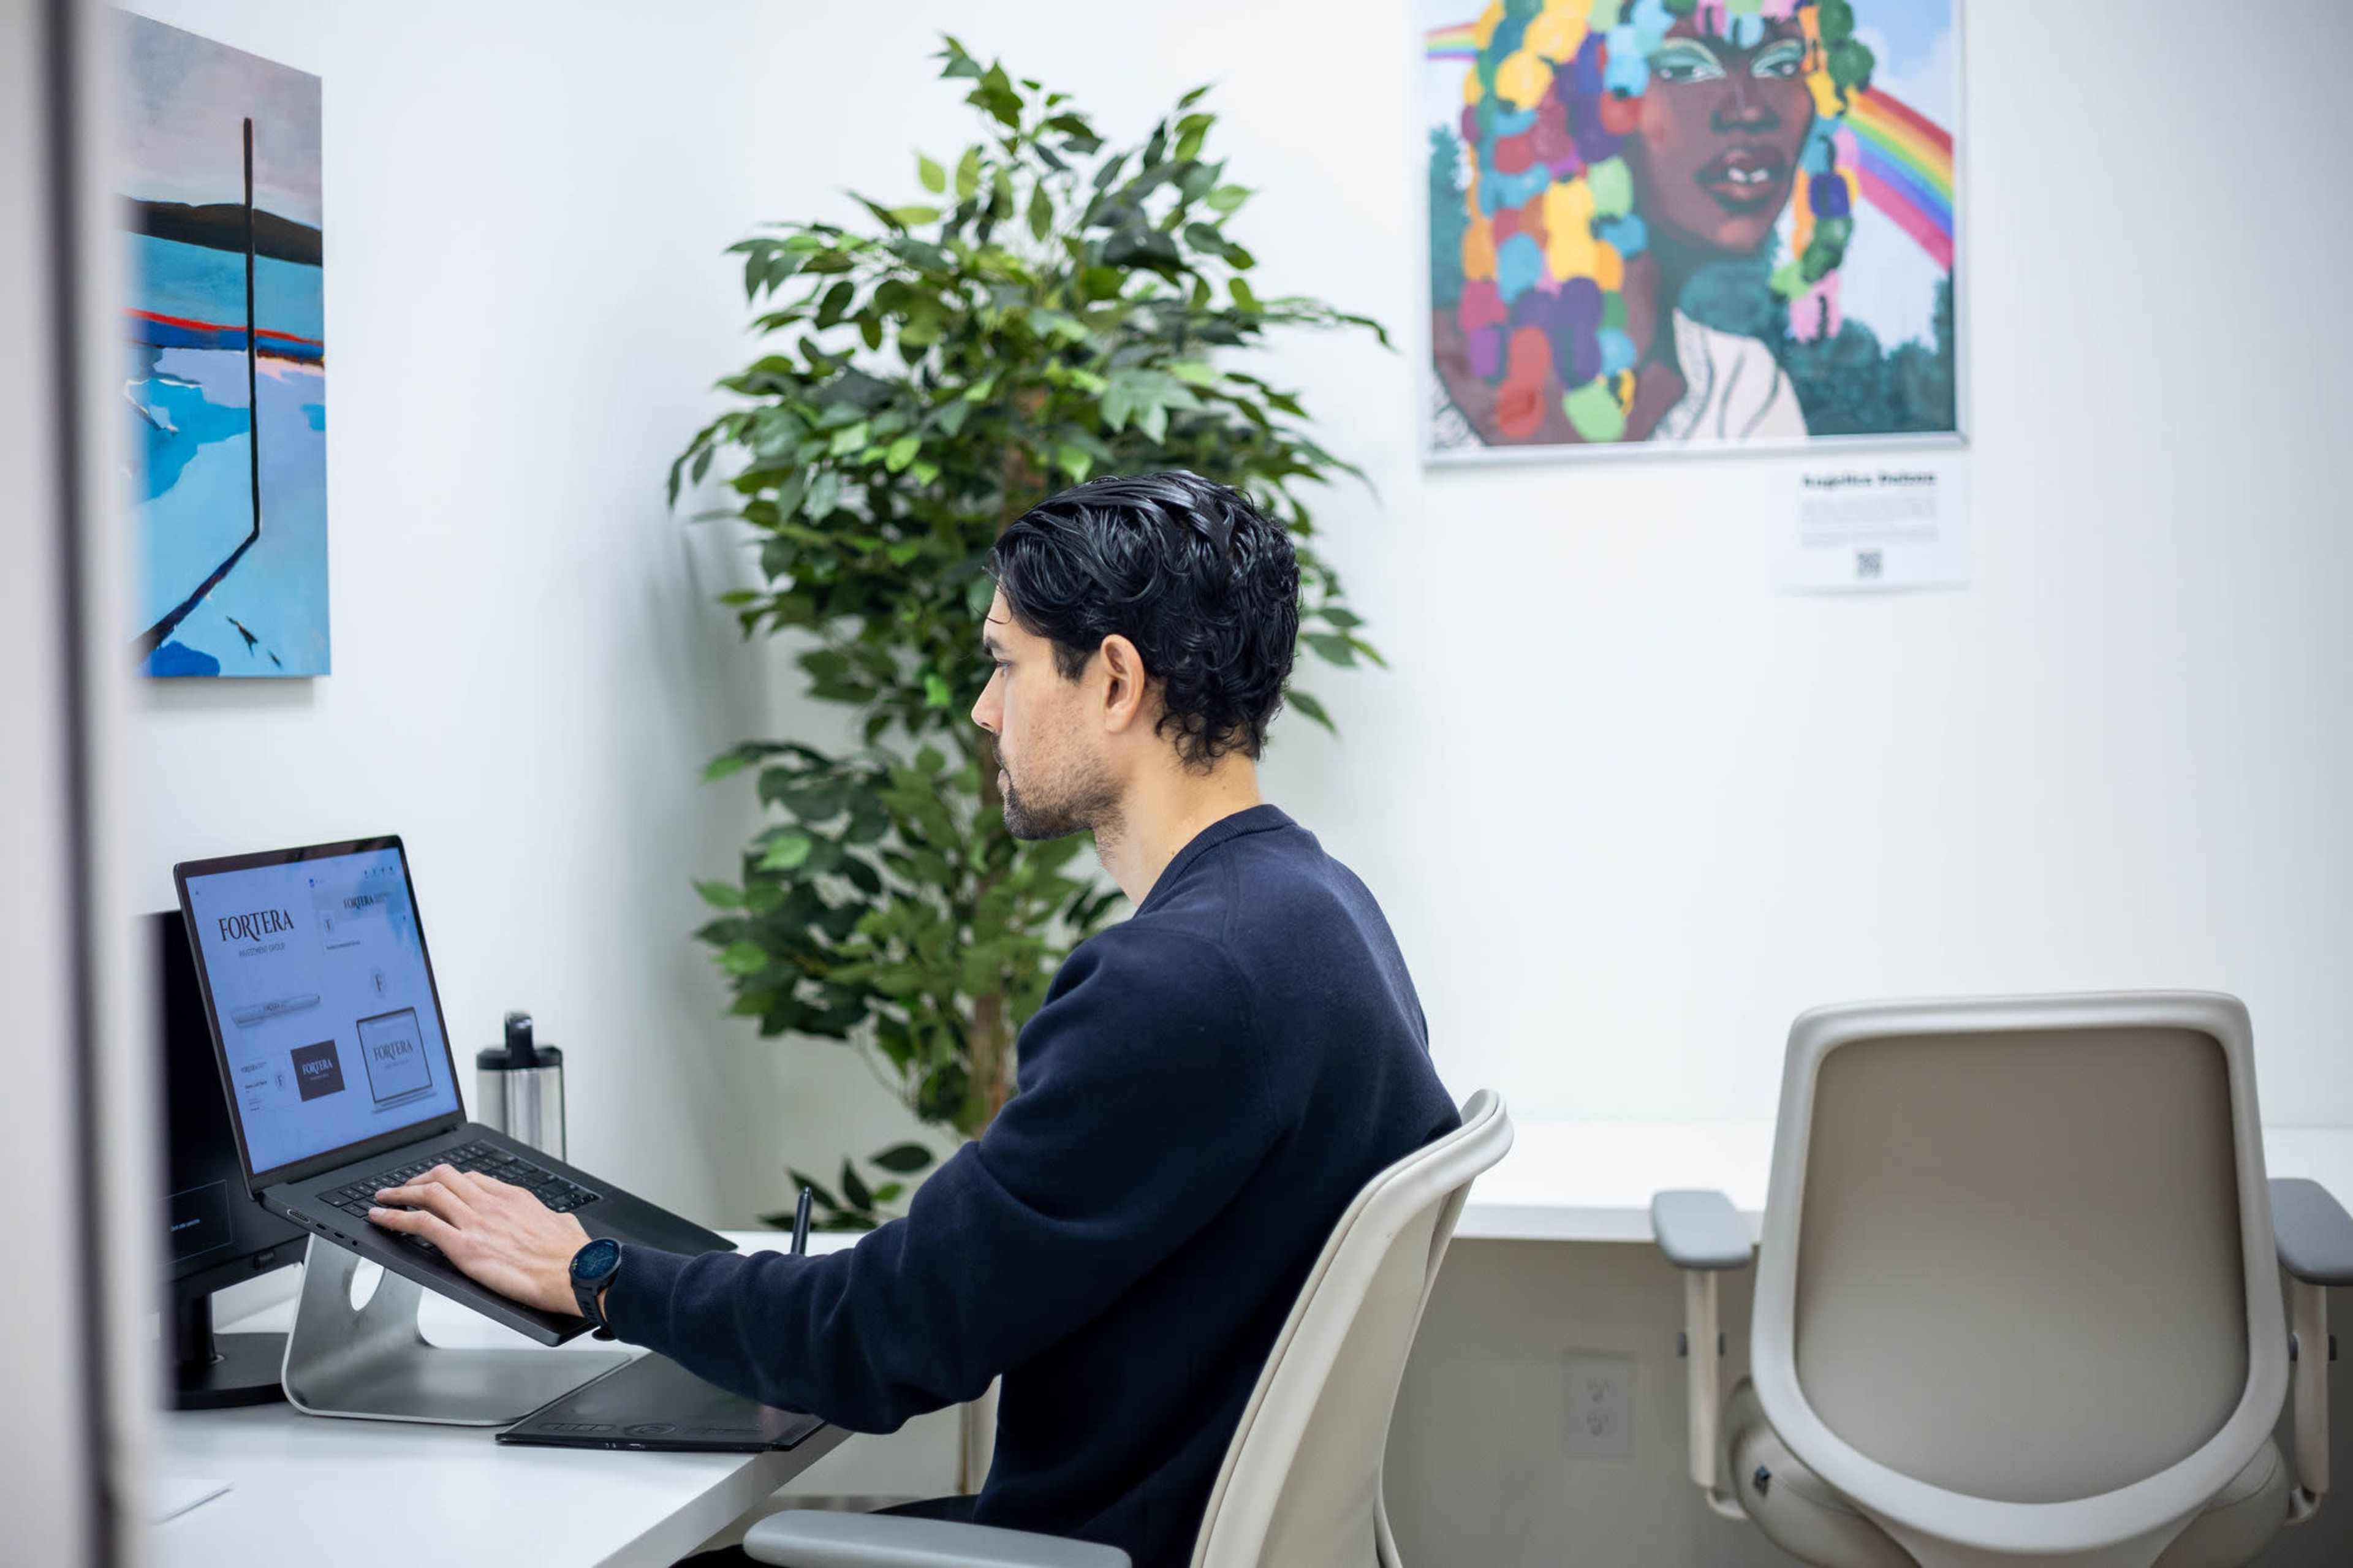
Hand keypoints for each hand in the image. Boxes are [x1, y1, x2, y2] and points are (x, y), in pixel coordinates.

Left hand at [368, 1164, 588, 1316]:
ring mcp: (475, 1222)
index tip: (438, 1185)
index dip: (448, 1180)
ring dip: (399, 1194)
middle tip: (404, 1188)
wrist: (573, 1272)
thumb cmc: (572, 1254)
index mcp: (514, 1197)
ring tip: (383, 1198)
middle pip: (444, 1177)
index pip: (472, 1178)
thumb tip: (555, 1223)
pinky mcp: (463, 1246)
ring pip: (427, 1194)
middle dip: (418, 1180)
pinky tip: (381, 1219)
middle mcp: (490, 1203)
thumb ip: (550, 1219)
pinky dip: (395, 1218)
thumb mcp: (563, 1223)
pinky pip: (420, 1224)